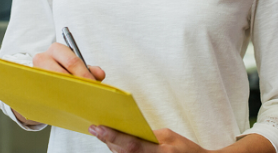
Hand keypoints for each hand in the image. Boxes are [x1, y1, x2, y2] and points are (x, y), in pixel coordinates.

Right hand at [11, 42, 105, 124]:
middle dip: (75, 85)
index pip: (72, 61)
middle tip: (86, 95)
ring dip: (66, 93)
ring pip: (52, 84)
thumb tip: (99, 74)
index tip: (93, 85)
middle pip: (61, 73)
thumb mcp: (74, 67)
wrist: (42, 80)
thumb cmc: (62, 71)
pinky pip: (45, 93)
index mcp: (57, 50)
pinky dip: (57, 99)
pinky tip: (66, 106)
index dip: (84, 74)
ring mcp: (35, 72)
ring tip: (77, 102)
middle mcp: (43, 57)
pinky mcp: (31, 85)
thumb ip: (88, 69)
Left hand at [89, 126, 207, 152]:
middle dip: (107, 139)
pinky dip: (118, 150)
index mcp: (160, 151)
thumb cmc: (184, 149)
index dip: (113, 137)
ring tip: (99, 132)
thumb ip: (147, 134)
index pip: (131, 145)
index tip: (98, 127)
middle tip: (93, 127)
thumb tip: (127, 130)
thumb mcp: (168, 136)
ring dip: (110, 145)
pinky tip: (111, 142)